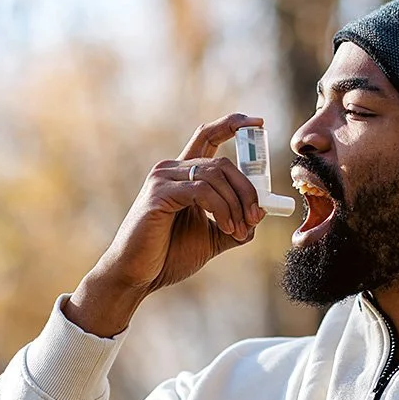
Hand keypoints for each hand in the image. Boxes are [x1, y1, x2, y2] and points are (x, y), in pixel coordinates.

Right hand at [66, 113, 265, 336]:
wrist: (137, 277)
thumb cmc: (168, 255)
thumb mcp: (212, 237)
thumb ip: (235, 222)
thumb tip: (260, 212)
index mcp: (183, 175)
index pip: (207, 137)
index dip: (231, 125)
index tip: (258, 122)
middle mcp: (171, 170)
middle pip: (222, 163)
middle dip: (247, 190)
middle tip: (256, 217)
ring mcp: (162, 179)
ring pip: (216, 176)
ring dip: (236, 205)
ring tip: (239, 231)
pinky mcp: (159, 194)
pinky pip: (203, 191)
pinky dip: (222, 209)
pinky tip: (227, 228)